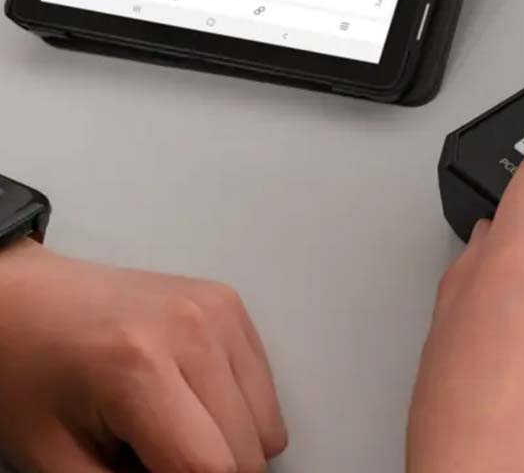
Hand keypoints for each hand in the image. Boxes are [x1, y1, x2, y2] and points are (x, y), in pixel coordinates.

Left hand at [0, 239, 286, 472]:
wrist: (25, 300)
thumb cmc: (28, 375)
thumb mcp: (54, 460)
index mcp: (140, 369)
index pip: (209, 466)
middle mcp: (193, 329)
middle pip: (247, 448)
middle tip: (155, 465)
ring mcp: (218, 310)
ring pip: (266, 424)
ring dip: (229, 447)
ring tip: (172, 435)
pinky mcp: (229, 302)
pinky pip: (264, 387)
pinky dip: (238, 413)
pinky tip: (188, 404)